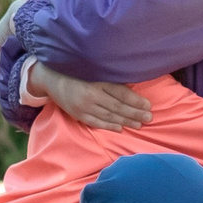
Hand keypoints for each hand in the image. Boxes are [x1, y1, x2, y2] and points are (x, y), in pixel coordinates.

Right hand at [32, 64, 151, 130]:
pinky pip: (95, 122)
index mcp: (97, 81)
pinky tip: (119, 128)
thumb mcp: (95, 74)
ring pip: (108, 115)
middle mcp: (91, 94)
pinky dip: (108, 125)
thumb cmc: (78, 75)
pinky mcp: (77, 114)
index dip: (135, 100)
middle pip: (117, 106)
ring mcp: (83, 106)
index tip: (148, 105)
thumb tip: (132, 93)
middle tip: (149, 118)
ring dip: (125, 121)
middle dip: (134, 113)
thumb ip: (111, 82)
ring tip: (138, 125)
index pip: (120, 92)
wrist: (53, 80)